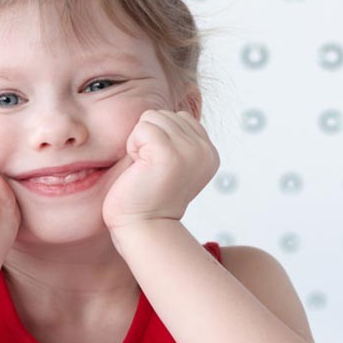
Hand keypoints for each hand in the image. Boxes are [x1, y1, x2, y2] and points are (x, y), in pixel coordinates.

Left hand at [101, 109, 219, 231]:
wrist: (144, 228)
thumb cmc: (149, 197)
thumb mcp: (175, 164)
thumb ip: (179, 140)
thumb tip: (167, 115)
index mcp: (209, 152)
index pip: (177, 117)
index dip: (159, 138)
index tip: (159, 167)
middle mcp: (204, 150)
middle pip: (163, 114)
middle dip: (148, 138)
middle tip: (150, 169)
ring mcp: (189, 151)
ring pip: (151, 117)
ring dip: (139, 142)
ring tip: (145, 169)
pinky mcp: (169, 154)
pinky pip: (142, 128)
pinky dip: (133, 147)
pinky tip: (139, 169)